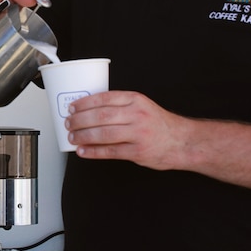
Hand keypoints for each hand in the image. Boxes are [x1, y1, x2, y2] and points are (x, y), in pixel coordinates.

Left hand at [65, 90, 188, 170]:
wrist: (181, 141)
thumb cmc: (158, 123)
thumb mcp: (141, 106)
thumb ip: (120, 105)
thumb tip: (90, 110)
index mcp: (135, 100)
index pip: (104, 98)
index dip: (85, 103)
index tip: (73, 107)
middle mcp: (137, 115)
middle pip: (101, 116)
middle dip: (80, 120)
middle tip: (69, 123)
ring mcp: (138, 134)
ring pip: (103, 133)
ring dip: (83, 136)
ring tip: (72, 137)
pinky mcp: (138, 152)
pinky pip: (110, 151)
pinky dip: (94, 152)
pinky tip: (83, 151)